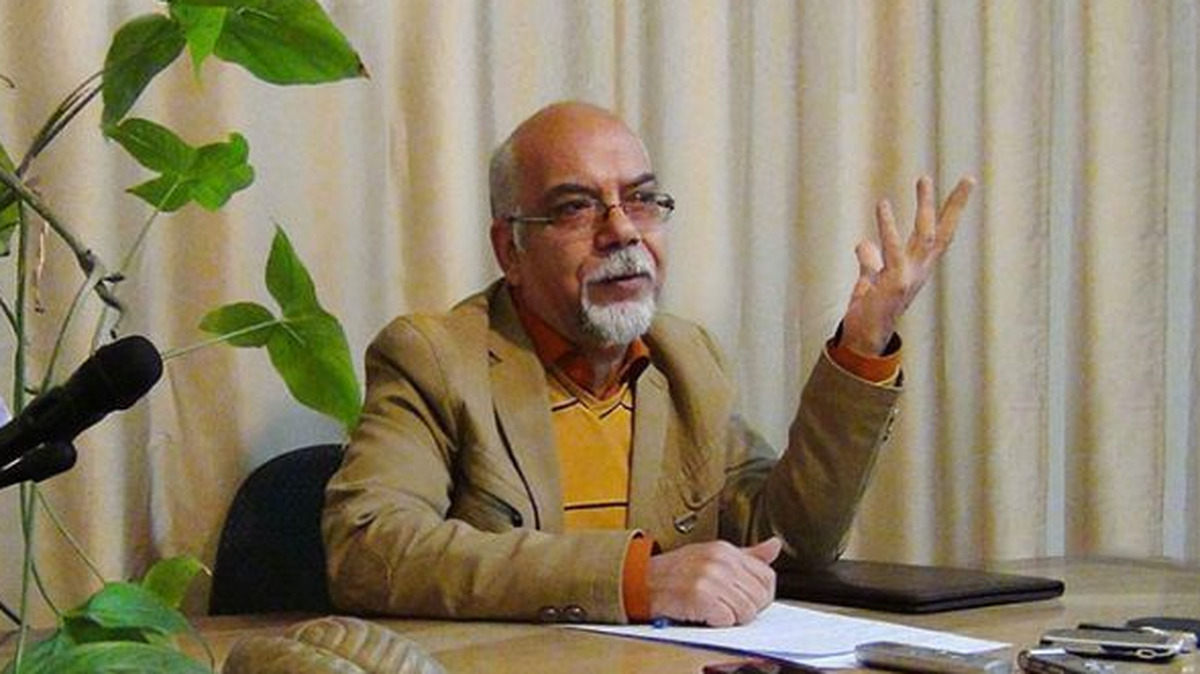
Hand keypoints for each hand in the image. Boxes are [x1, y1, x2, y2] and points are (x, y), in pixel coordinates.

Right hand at [646, 537, 781, 626]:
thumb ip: (747, 555)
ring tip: (713, 609)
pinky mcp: (699, 597)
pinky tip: (704, 613)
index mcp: (726, 550)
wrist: (642, 580)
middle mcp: (720, 561)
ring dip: (731, 617)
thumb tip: (775, 546)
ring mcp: (710, 578)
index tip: (744, 598)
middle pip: (759, 597)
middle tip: (725, 605)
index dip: (760, 594)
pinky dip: (717, 623)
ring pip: (746, 612)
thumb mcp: (713, 555)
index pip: (767, 577)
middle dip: (746, 608)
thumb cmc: (677, 571)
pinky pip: (728, 620)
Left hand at [840, 175, 974, 355]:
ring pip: (923, 236)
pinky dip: (889, 227)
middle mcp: (919, 270)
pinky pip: (892, 250)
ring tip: (925, 179)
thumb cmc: (869, 311)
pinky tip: (884, 205)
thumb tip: (864, 244)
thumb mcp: (869, 280)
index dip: (952, 212)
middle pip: (941, 233)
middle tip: (966, 179)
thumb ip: (870, 262)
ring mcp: (909, 277)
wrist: (864, 339)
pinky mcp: (894, 284)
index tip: (965, 185)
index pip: (938, 235)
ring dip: (925, 207)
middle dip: (955, 206)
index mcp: (916, 267)